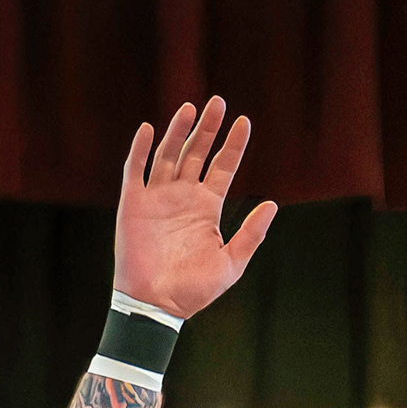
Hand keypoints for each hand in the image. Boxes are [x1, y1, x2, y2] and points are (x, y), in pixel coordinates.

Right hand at [112, 98, 276, 320]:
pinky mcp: (134, 204)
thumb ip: (251, 234)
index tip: (244, 121)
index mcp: (207, 208)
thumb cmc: (195, 289)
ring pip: (168, 155)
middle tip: (218, 102)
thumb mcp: (231, 263)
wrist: (158, 305)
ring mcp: (158, 197)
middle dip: (207, 128)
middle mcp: (183, 197)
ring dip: (178, 131)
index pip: (222, 167)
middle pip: (196, 153)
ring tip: (190, 109)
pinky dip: (140, 150)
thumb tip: (272, 204)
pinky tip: (149, 130)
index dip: (233, 145)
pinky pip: (135, 170)